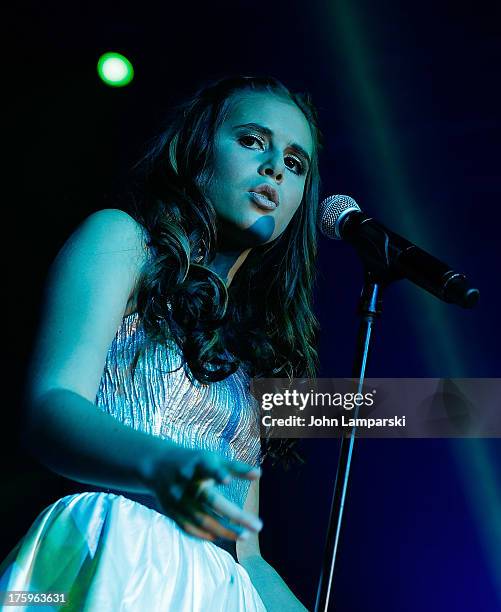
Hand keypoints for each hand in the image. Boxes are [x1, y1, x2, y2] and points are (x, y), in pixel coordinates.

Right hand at [140, 444, 262, 542]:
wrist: (157, 465)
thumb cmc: (194, 462)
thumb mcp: (212, 459)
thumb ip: (235, 467)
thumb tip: (259, 474)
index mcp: (198, 464)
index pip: (208, 468)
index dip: (216, 473)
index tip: (227, 480)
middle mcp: (186, 481)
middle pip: (210, 500)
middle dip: (235, 515)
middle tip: (258, 526)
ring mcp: (177, 498)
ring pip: (201, 518)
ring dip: (224, 530)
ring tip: (244, 535)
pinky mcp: (170, 510)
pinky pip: (188, 527)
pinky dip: (204, 534)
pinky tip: (221, 537)